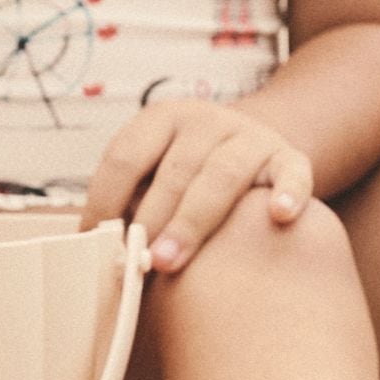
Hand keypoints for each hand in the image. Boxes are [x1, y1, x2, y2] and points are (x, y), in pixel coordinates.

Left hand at [82, 100, 312, 272]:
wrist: (253, 150)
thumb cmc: (188, 177)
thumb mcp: (155, 173)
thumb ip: (128, 202)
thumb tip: (87, 251)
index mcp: (162, 118)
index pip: (125, 156)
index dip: (106, 200)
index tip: (96, 242)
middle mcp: (207, 119)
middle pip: (174, 170)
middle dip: (152, 218)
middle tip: (136, 261)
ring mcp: (251, 137)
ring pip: (223, 174)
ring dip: (193, 220)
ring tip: (171, 260)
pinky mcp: (289, 158)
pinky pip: (292, 174)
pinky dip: (288, 193)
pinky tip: (279, 216)